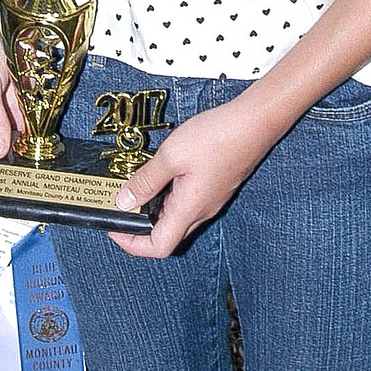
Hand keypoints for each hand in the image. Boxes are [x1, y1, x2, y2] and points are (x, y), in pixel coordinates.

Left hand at [107, 99, 271, 259]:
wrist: (254, 122)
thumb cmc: (219, 136)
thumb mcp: (171, 155)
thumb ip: (146, 180)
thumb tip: (125, 201)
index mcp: (189, 209)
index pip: (158, 247)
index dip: (132, 244)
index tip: (116, 228)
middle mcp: (202, 210)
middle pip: (167, 235)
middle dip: (140, 226)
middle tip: (121, 206)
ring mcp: (211, 199)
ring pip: (177, 216)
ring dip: (154, 208)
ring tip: (138, 185)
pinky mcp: (216, 186)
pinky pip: (187, 201)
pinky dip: (169, 194)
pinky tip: (163, 173)